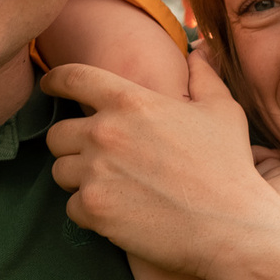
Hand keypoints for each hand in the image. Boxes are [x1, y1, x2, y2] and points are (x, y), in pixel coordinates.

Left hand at [42, 49, 279, 279]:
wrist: (231, 228)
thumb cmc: (229, 167)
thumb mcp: (223, 110)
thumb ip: (203, 77)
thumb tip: (197, 52)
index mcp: (130, 100)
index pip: (71, 78)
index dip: (54, 81)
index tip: (48, 86)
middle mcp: (105, 132)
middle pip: (57, 134)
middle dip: (72, 145)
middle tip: (97, 158)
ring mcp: (96, 172)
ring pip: (61, 172)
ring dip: (79, 179)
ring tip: (111, 187)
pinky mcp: (95, 210)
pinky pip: (71, 207)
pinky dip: (89, 212)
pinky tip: (116, 213)